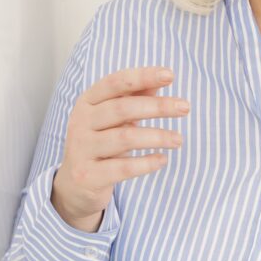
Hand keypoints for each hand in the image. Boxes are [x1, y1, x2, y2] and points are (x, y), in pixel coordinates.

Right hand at [52, 66, 188, 232]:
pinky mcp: (88, 176)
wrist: (75, 186)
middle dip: (157, 106)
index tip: (170, 75)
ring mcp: (82, 149)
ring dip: (157, 137)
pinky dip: (146, 163)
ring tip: (178, 139)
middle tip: (185, 108)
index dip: (142, 76)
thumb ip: (134, 98)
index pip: (115, 82)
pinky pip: (122, 168)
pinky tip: (162, 160)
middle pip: (122, 108)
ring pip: (124, 138)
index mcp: (87, 102)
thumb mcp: (114, 118)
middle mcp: (81, 122)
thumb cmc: (101, 142)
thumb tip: (161, 80)